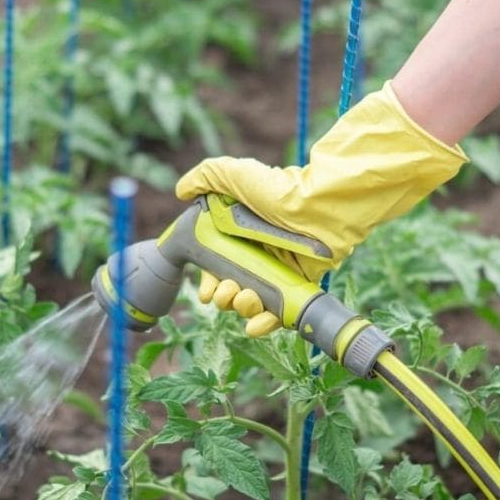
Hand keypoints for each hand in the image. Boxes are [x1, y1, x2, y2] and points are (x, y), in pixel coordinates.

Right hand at [176, 82, 467, 335]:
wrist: (319, 206)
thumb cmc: (277, 188)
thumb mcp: (233, 174)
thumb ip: (205, 177)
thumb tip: (181, 192)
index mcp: (239, 235)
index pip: (216, 268)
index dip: (207, 283)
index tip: (205, 290)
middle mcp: (258, 255)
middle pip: (231, 289)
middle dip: (222, 297)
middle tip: (226, 290)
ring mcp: (279, 271)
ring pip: (253, 303)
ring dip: (241, 307)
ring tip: (244, 297)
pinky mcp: (299, 284)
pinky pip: (281, 311)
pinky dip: (266, 323)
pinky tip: (255, 325)